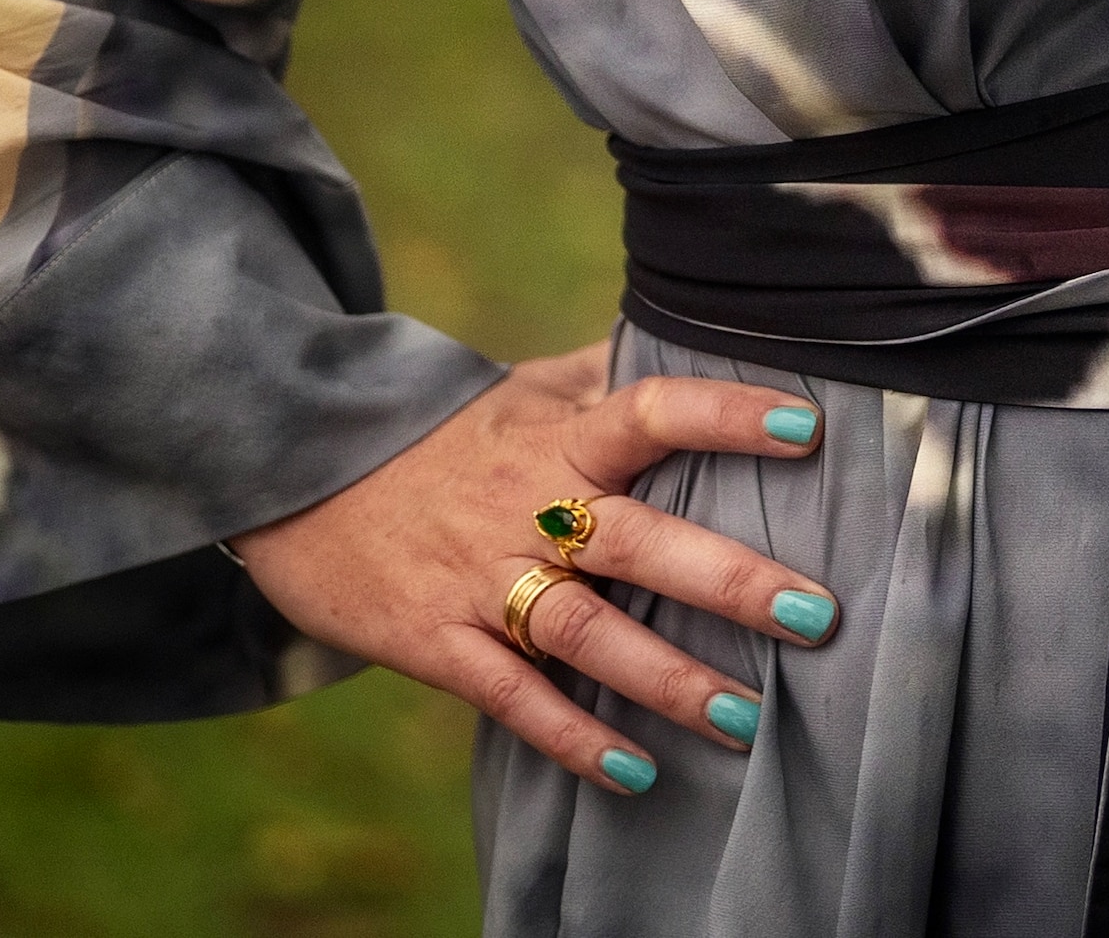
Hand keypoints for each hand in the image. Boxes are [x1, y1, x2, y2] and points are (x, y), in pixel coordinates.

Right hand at [223, 338, 840, 792]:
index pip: (649, 412)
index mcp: (557, 440)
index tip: (807, 426)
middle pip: (637, 541)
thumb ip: (602, 377)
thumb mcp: (519, 393)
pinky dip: (570, 738)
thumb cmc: (438, 437)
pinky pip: (511, 696)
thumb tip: (685, 336)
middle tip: (814, 614)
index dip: (724, 414)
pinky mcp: (434, 642)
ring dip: (666, 678)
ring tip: (744, 718)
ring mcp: (480, 580)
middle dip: (727, 580)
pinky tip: (634, 771)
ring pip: (584, 631)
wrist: (294, 477)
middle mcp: (527, 509)